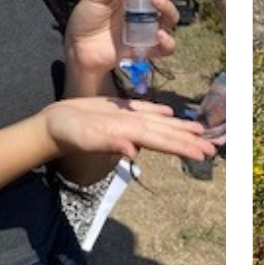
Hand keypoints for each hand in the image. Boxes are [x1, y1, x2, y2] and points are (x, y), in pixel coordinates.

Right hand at [42, 97, 215, 163]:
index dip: (184, 146)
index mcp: (129, 133)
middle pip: (166, 134)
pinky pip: (143, 111)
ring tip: (199, 130)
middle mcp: (132, 129)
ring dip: (179, 127)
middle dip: (190, 140)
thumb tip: (133, 153)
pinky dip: (158, 112)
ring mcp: (125, 121)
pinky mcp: (116, 112)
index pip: (163, 140)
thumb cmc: (65, 133)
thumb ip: (109, 144)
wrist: (49, 127)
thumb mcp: (86, 138)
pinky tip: (169, 113)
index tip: (204, 153)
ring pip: (158, 123)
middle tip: (213, 147)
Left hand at [65, 0, 176, 78]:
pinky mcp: (147, 47)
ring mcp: (147, 28)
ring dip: (168, 7)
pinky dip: (168, 42)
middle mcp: (143, 9)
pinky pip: (166, 47)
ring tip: (155, 1)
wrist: (78, 49)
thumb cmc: (86, 20)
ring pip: (170, 17)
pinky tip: (159, 34)